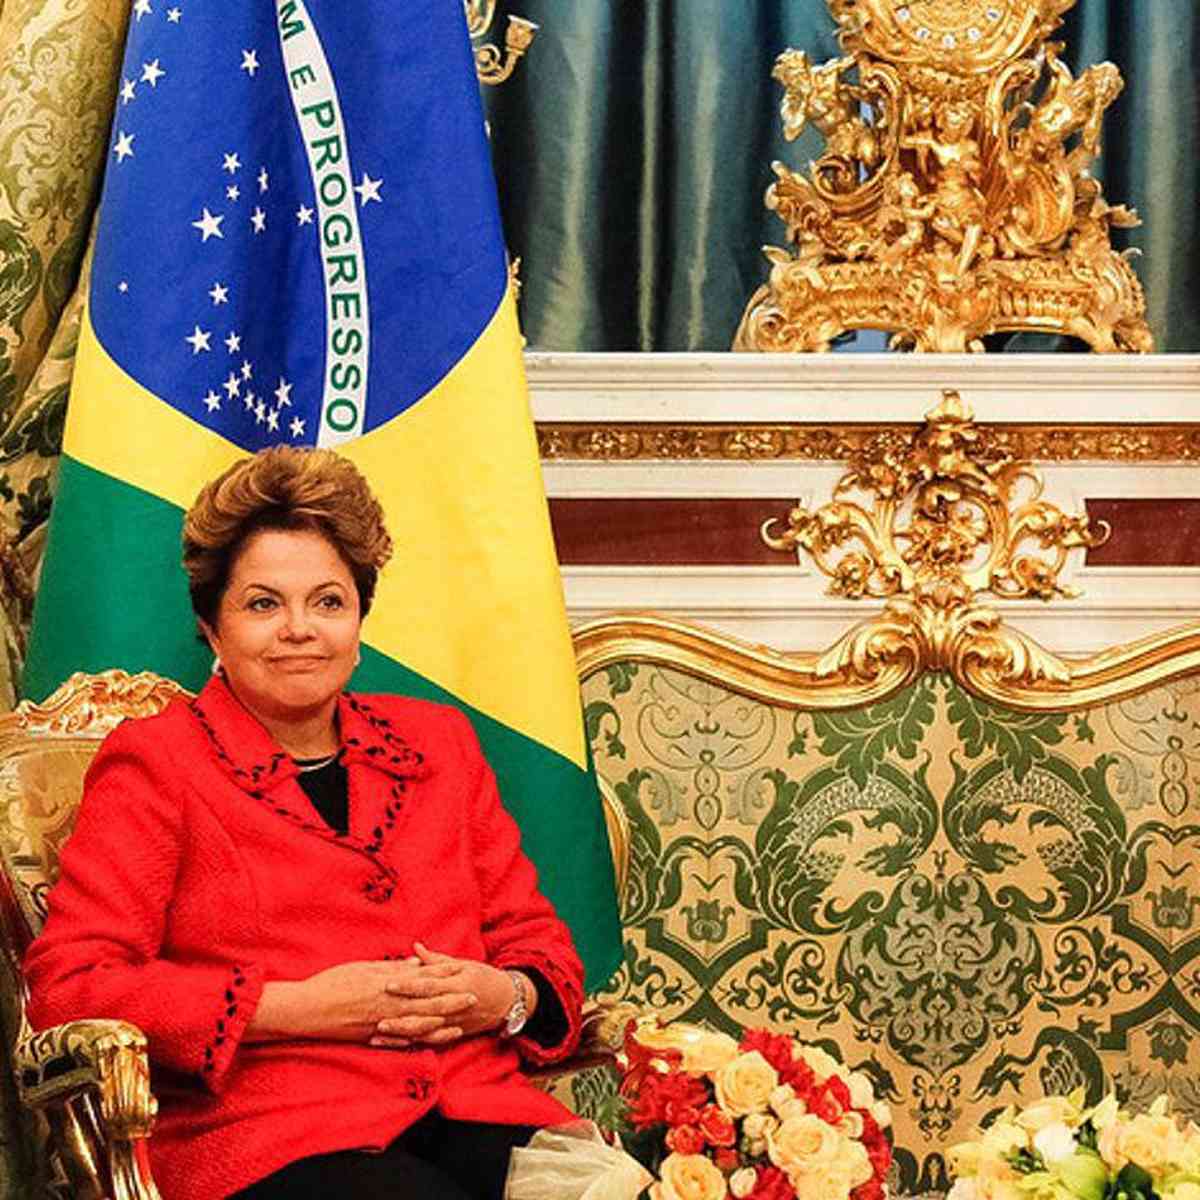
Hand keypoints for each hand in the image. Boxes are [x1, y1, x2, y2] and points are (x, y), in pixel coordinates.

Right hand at [247, 959, 474, 1046]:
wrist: (306, 1009)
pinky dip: (418, 1042)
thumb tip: (415, 963)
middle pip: (427, 1004)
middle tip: (473, 999)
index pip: (423, 980)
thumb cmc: (332, 982)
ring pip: (418, 1026)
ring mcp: (381, 1025)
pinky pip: (400, 1042)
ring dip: (441, 1025)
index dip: (444, 978)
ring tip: (460, 1025)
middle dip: (451, 1001)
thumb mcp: (364, 968)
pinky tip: (430, 1044)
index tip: (463, 974)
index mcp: (387, 983)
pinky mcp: (372, 1039)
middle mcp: (389, 1005)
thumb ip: (391, 968)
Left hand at [372, 943, 533, 1048]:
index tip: (388, 983)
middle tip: (376, 1015)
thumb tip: (415, 947)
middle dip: (399, 1014)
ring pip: (424, 1031)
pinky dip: (410, 1043)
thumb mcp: (463, 964)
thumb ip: (436, 960)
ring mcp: (453, 1023)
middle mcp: (454, 1006)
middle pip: (423, 1011)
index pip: (428, 985)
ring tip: (377, 1033)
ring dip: (400, 1034)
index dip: (408, 985)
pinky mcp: (452, 1035)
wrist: (508, 1001)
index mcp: (456, 984)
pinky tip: (392, 1044)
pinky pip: (428, 1042)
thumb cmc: (483, 977)